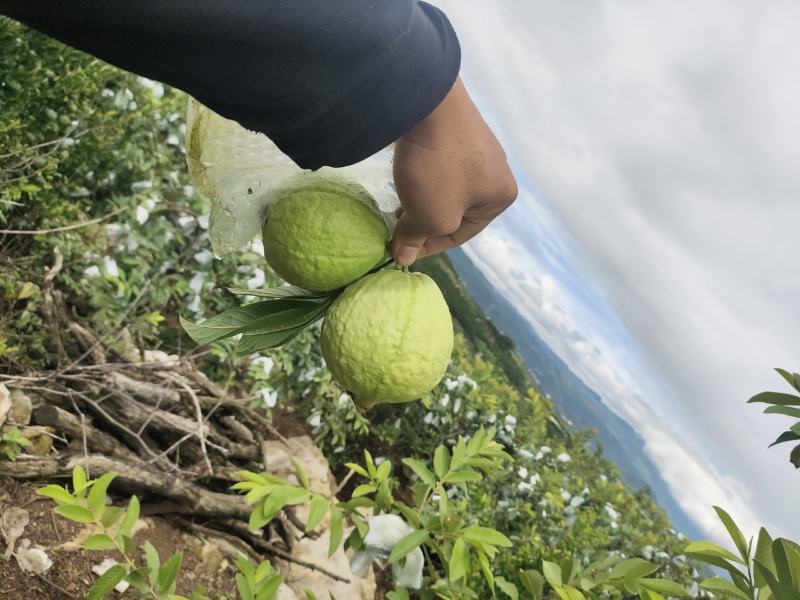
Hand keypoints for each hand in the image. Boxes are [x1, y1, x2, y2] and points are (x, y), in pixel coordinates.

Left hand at [391, 77, 517, 265]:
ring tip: (398, 204)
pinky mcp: (458, 127)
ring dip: (423, 199)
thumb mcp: (430, 216)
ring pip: (447, 186)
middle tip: (397, 229)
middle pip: (455, 210)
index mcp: (501, 196)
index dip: (428, 247)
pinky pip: (441, 163)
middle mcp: (497, 170)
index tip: (400, 252)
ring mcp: (479, 145)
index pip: (461, 234)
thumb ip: (417, 240)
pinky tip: (406, 175)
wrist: (428, 101)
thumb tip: (403, 259)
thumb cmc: (438, 169)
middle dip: (425, 221)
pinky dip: (424, 175)